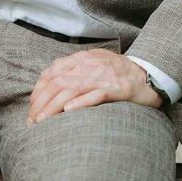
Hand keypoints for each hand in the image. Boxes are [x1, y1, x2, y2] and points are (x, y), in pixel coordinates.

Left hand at [26, 49, 161, 124]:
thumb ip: (74, 71)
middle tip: (32, 122)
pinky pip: (96, 95)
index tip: (31, 109)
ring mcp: (103, 76)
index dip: (38, 92)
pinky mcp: (116, 89)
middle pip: (57, 83)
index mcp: (82, 58)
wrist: (149, 75)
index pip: (51, 73)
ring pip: (71, 89)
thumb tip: (50, 86)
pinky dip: (81, 103)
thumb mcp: (94, 65)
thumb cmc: (119, 74)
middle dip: (41, 104)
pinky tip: (68, 112)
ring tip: (42, 122)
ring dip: (53, 107)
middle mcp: (90, 64)